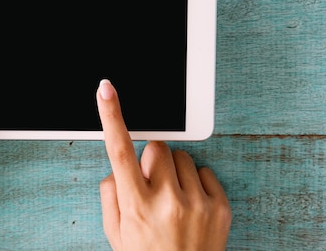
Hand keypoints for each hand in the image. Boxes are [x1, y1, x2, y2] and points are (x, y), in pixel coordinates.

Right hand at [96, 79, 230, 250]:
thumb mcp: (116, 234)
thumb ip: (110, 195)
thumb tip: (116, 168)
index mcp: (136, 206)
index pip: (119, 151)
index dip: (111, 116)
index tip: (106, 90)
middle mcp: (166, 201)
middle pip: (156, 147)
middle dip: (151, 160)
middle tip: (151, 185)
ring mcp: (196, 203)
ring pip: (181, 156)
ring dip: (174, 171)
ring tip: (172, 200)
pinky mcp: (219, 207)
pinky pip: (204, 171)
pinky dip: (195, 183)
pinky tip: (190, 205)